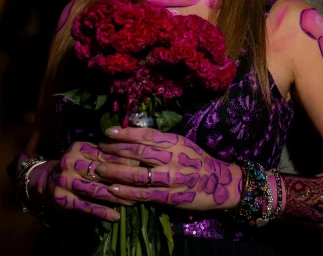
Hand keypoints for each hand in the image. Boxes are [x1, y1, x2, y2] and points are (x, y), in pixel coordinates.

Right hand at [33, 141, 139, 220]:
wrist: (45, 181)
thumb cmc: (73, 165)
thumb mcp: (84, 153)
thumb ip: (102, 152)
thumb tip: (132, 154)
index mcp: (79, 148)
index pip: (104, 153)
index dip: (122, 159)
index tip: (139, 164)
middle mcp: (71, 163)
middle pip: (101, 172)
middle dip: (122, 179)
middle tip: (140, 184)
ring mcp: (65, 182)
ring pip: (95, 190)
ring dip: (116, 198)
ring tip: (132, 202)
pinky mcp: (63, 199)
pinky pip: (86, 206)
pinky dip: (102, 212)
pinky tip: (115, 216)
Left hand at [97, 127, 241, 210]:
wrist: (219, 183)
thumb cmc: (197, 160)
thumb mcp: (183, 144)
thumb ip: (163, 141)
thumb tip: (136, 135)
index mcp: (175, 142)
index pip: (147, 135)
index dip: (127, 132)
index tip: (109, 130)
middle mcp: (172, 158)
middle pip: (139, 152)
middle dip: (116, 149)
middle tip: (99, 148)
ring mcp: (170, 178)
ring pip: (138, 173)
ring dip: (116, 170)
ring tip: (100, 168)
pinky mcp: (169, 196)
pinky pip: (144, 194)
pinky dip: (127, 191)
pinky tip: (113, 188)